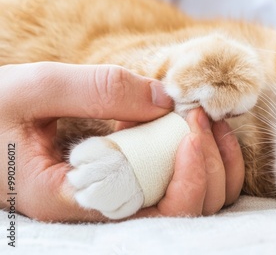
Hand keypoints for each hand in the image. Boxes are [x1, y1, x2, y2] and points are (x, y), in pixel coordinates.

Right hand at [0, 62, 243, 221]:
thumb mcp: (34, 91)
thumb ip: (98, 90)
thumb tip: (166, 98)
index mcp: (74, 200)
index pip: (157, 211)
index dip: (191, 171)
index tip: (189, 120)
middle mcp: (102, 212)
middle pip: (186, 213)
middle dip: (210, 163)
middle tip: (200, 115)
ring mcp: (117, 201)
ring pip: (192, 207)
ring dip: (213, 164)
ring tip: (204, 121)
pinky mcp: (123, 186)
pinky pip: (177, 188)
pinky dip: (201, 161)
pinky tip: (193, 130)